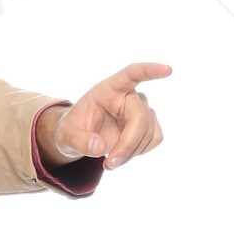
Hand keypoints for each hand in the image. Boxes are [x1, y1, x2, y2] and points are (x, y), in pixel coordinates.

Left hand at [39, 62, 169, 170]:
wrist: (78, 138)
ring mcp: (141, 109)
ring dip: (131, 152)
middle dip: (128, 144)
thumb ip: (78, 141)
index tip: (168, 70)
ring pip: (149, 132)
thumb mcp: (65, 136)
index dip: (149, 71)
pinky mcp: (148, 124)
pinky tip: (123, 154)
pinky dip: (139, 152)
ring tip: (109, 161)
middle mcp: (128, 96)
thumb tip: (100, 147)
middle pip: (140, 118)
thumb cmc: (72, 130)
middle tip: (109, 164)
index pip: (132, 74)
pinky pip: (154, 138)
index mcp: (107, 89)